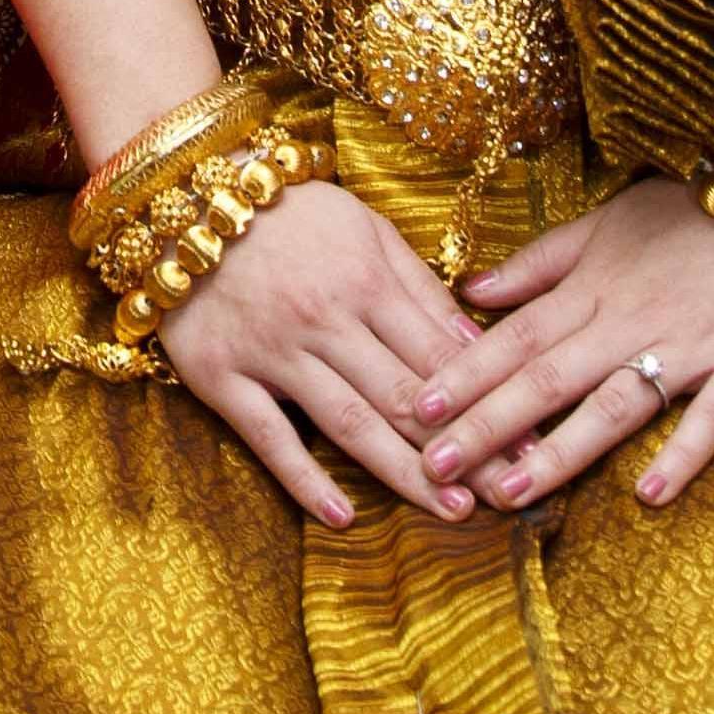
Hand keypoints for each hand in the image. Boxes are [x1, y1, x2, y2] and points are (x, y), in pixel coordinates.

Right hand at [150, 174, 477, 526]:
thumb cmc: (289, 212)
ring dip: (404, 472)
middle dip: (464, 448)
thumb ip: (419, 287)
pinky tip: (342, 515)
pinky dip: (304, 480)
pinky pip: (269, 437)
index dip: (489, 402)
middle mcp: (324, 319)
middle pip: (405, 397)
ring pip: (350, 423)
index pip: (440, 356)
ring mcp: (271, 351)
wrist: (183, 198)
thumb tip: (478, 344)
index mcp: (366, 279)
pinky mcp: (221, 376)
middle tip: (509, 493)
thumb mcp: (365, 229)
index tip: (531, 441)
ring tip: (452, 510)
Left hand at [411, 178, 713, 518]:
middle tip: (433, 465)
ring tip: (511, 491)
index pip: (517, 336)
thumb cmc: (691, 216)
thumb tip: (470, 288)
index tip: (414, 407)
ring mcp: (690, 347)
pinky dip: (683, 452)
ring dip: (561, 449)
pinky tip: (650, 493)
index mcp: (595, 288)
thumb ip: (540, 262)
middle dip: (487, 422)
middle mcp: (632, 320)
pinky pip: (713, 416)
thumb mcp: (606, 224)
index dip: (466, 372)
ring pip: (614, 403)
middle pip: (548, 376)